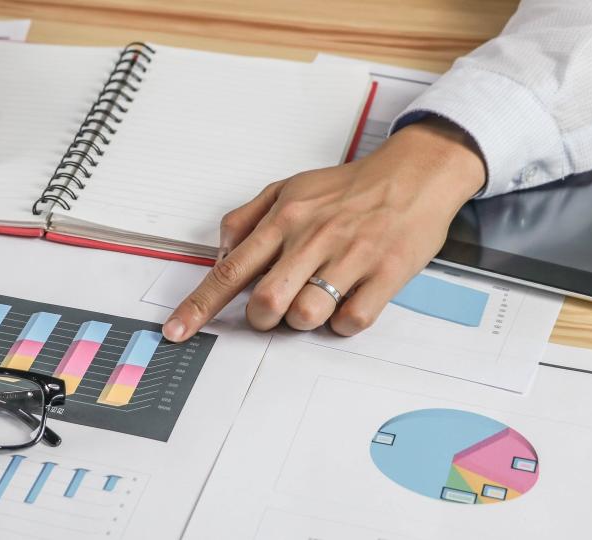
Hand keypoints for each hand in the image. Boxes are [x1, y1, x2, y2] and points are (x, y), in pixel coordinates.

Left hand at [162, 117, 486, 340]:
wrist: (416, 173)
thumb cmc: (349, 187)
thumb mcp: (288, 188)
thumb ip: (247, 219)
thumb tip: (220, 253)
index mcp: (284, 219)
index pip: (229, 270)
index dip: (198, 306)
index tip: (176, 331)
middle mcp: (312, 238)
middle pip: (266, 302)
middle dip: (262, 318)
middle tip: (274, 309)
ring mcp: (350, 257)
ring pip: (307, 316)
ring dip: (305, 320)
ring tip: (318, 298)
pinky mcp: (386, 274)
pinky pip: (352, 321)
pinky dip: (344, 322)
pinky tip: (349, 300)